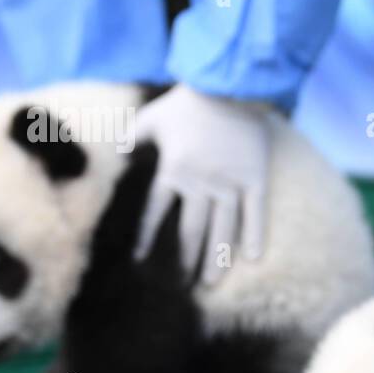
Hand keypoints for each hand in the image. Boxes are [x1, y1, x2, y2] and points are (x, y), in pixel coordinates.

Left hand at [132, 84, 270, 284]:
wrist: (232, 86)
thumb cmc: (189, 101)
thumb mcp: (151, 116)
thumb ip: (132, 137)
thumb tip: (117, 153)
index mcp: (174, 171)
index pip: (155, 213)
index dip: (146, 237)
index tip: (140, 260)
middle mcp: (202, 184)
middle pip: (191, 231)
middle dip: (186, 261)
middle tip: (183, 286)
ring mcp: (231, 183)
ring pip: (223, 230)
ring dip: (217, 259)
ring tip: (211, 283)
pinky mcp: (255, 179)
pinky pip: (256, 213)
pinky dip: (255, 236)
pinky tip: (253, 259)